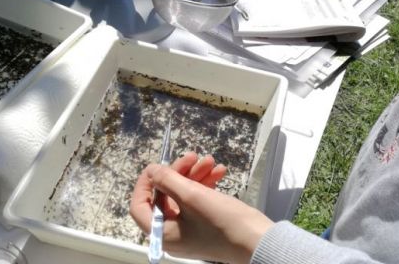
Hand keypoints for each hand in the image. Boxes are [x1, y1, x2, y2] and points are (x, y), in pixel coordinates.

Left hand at [130, 152, 273, 263]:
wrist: (259, 241)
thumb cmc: (223, 222)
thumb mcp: (192, 196)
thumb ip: (167, 180)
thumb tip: (152, 171)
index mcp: (162, 233)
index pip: (140, 207)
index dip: (145, 183)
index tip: (157, 165)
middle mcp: (173, 234)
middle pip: (165, 196)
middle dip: (179, 173)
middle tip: (194, 156)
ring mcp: (190, 230)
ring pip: (184, 196)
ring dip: (196, 175)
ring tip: (211, 161)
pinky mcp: (206, 225)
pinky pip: (199, 201)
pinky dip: (206, 185)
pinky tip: (220, 172)